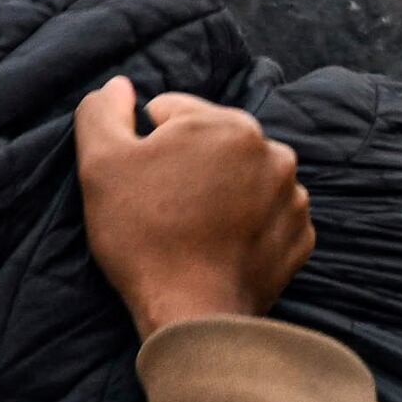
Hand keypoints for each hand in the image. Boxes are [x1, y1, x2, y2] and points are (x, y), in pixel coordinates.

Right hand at [73, 77, 310, 330]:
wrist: (193, 315)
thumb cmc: (143, 237)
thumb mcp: (100, 166)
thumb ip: (102, 112)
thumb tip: (119, 86)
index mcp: (226, 123)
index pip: (170, 113)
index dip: (145, 146)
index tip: (139, 184)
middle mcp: (272, 150)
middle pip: (211, 143)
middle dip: (187, 166)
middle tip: (162, 210)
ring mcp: (292, 196)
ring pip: (242, 178)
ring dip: (220, 193)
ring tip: (192, 231)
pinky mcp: (300, 236)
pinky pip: (266, 215)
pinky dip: (245, 225)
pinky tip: (218, 247)